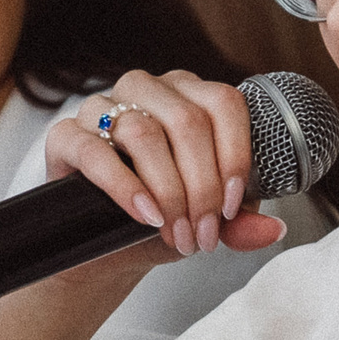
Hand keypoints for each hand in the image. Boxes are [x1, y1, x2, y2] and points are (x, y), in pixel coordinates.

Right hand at [50, 70, 287, 262]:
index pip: (224, 103)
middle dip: (202, 187)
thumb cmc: (165, 218)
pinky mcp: (65, 136)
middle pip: (187, 121)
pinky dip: (126, 187)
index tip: (234, 206)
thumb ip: (241, 223)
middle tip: (202, 234)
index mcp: (189, 95)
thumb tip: (273, 230)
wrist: (107, 248)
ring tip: (177, 233)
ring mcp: (101, 107)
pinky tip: (145, 216)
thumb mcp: (210, 220)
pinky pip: (94, 150)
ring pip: (144, 133)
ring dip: (168, 192)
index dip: (235, 155)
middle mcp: (147, 90)